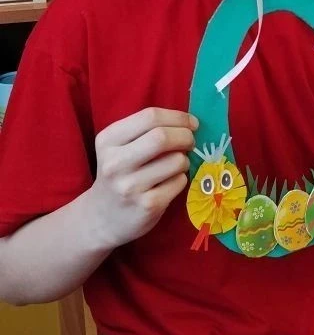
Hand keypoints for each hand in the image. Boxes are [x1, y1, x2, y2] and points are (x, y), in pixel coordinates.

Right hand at [88, 108, 196, 248]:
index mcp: (108, 141)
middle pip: (162, 137)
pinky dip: (181, 178)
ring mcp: (130, 186)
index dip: (177, 117)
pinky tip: (169, 182)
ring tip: (176, 164)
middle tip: (190, 141)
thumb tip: (189, 123)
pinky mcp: (147, 205)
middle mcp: (115, 163)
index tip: (191, 123)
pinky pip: (179, 182)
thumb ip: (146, 131)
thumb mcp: (118, 147)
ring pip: (176, 161)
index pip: (150, 117)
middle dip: (185, 136)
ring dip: (184, 160)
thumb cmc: (119, 174)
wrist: (102, 218)